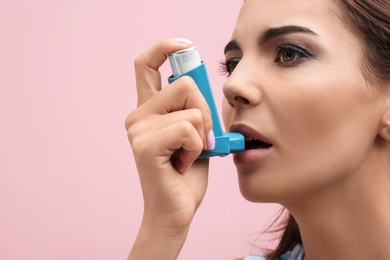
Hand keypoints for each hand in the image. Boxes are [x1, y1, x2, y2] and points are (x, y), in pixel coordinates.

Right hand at [125, 39, 212, 234]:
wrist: (175, 210)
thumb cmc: (186, 173)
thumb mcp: (196, 132)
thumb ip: (195, 107)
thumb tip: (200, 80)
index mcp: (149, 110)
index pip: (146, 65)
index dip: (164, 47)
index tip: (184, 45)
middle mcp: (138, 115)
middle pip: (184, 83)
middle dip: (206, 109)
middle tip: (200, 138)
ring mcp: (139, 130)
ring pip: (192, 109)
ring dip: (202, 134)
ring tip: (188, 155)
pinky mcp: (146, 145)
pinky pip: (189, 129)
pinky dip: (197, 147)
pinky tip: (183, 164)